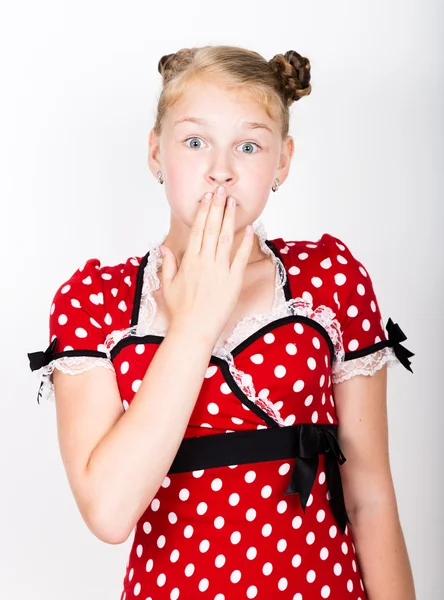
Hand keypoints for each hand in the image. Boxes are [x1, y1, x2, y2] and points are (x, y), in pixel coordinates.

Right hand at [159, 186, 254, 343]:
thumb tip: (164, 248)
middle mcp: (205, 261)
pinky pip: (241, 257)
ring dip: (230, 218)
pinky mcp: (233, 280)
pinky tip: (250, 228)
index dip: (203, 211)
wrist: (194, 329)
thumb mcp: (168, 285)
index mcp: (189, 260)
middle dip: (217, 207)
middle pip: (212, 228)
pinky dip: (246, 242)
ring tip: (233, 202)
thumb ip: (168, 264)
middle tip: (221, 190)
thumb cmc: (181, 310)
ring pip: (226, 237)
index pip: (198, 229)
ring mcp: (220, 269)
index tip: (207, 198)